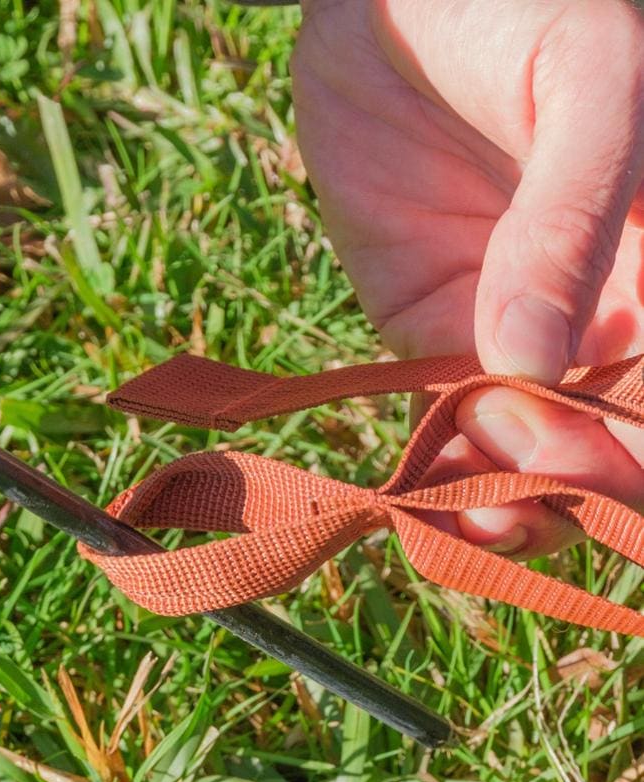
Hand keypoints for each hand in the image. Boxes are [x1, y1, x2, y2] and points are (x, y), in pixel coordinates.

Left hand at [291, 0, 643, 555]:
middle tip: (528, 468)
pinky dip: (445, 480)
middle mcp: (609, 314)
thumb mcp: (587, 80)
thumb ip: (569, 217)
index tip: (600, 447)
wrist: (391, 4)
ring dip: (521, 502)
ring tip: (483, 502)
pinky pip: (449, 432)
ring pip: (541, 457)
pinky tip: (435, 502)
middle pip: (625, 443)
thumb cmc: (518, 6)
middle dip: (589, 484)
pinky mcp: (436, 341)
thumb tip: (530, 365)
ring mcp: (520, 337)